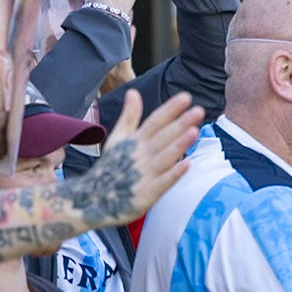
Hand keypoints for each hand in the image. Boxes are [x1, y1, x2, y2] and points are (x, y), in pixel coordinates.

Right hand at [72, 89, 204, 225]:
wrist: (93, 200)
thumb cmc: (111, 167)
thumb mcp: (117, 138)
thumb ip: (129, 116)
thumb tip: (133, 91)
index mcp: (134, 141)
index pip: (155, 121)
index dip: (170, 109)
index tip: (186, 97)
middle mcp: (139, 155)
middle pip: (163, 137)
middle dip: (180, 123)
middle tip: (198, 111)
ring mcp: (143, 175)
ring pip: (164, 157)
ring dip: (179, 144)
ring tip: (194, 131)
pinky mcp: (146, 194)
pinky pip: (163, 183)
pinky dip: (174, 174)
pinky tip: (187, 164)